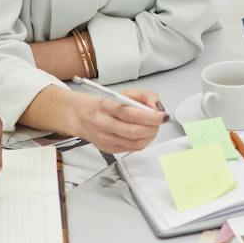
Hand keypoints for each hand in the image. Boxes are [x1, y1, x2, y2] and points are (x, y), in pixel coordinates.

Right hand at [31, 86, 165, 153]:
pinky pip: (131, 149)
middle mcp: (102, 123)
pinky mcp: (108, 149)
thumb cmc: (104, 104)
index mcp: (106, 106)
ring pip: (134, 143)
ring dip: (149, 136)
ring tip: (152, 128)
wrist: (81, 116)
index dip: (150, 116)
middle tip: (159, 122)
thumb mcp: (125, 93)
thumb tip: (158, 108)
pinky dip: (142, 142)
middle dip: (152, 128)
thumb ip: (145, 97)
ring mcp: (105, 139)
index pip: (130, 113)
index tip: (162, 115)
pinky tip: (143, 134)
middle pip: (133, 131)